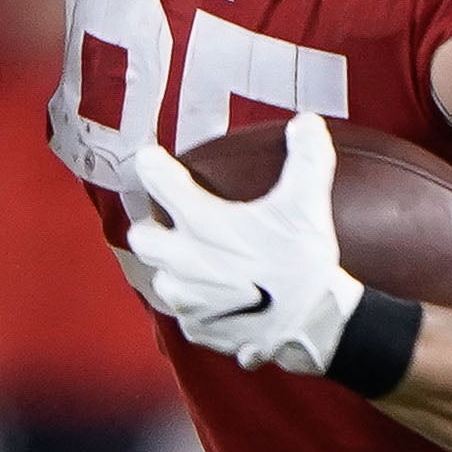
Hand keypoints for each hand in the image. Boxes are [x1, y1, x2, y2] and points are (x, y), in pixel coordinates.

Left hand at [124, 113, 364, 374]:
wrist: (310, 325)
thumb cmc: (303, 262)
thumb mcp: (308, 204)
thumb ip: (307, 157)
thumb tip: (307, 122)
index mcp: (201, 221)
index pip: (156, 179)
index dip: (151, 165)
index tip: (152, 160)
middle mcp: (183, 260)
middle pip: (141, 237)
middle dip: (153, 229)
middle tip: (176, 225)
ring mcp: (187, 299)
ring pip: (161, 279)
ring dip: (176, 272)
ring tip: (205, 267)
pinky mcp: (197, 328)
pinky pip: (186, 314)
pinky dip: (200, 306)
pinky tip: (223, 300)